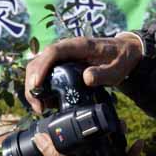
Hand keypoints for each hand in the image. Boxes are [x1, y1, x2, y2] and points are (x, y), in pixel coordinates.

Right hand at [24, 33, 142, 112]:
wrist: (124, 54)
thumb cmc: (120, 59)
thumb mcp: (116, 68)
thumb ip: (103, 73)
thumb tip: (86, 78)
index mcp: (78, 46)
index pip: (53, 52)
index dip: (42, 67)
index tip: (37, 84)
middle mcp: (65, 50)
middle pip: (38, 61)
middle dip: (32, 83)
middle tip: (38, 106)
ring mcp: (61, 59)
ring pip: (37, 69)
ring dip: (33, 89)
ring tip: (40, 108)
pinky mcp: (61, 68)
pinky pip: (44, 76)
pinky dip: (40, 91)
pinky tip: (46, 105)